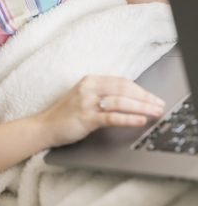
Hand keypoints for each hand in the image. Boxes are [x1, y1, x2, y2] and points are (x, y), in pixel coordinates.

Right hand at [37, 75, 165, 147]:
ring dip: (141, 107)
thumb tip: (131, 98)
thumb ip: (103, 94)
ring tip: (155, 112)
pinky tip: (140, 120)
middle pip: (123, 89)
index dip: (140, 89)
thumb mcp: (85, 96)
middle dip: (145, 98)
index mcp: (90, 80)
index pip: (121, 82)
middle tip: (159, 105)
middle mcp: (89, 88)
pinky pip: (111, 117)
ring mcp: (87, 102)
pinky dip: (128, 118)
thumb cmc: (67, 113)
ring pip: (120, 102)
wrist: (46, 126)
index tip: (153, 97)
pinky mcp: (86, 118)